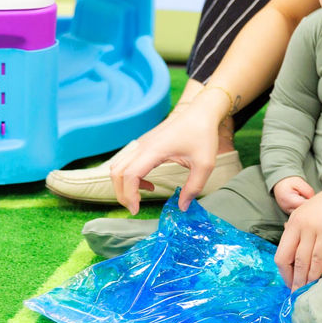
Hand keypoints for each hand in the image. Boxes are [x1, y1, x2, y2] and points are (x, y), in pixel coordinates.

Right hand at [111, 86, 229, 213]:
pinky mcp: (143, 144)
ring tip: (141, 196)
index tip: (137, 210)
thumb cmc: (203, 135)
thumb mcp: (204, 165)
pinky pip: (126, 162)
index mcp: (154, 150)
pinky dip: (129, 176)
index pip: (130, 175)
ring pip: (117, 166)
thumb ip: (193, 188)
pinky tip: (148, 184)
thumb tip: (182, 207)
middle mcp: (142, 146)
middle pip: (116, 172)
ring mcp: (141, 144)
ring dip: (123, 184)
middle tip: (135, 208)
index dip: (129, 195)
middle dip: (121, 193)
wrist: (201, 112)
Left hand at [275, 163, 321, 288]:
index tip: (291, 282)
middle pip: (285, 258)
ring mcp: (312, 227)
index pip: (281, 250)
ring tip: (304, 295)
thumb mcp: (318, 211)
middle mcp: (298, 222)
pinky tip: (318, 283)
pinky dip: (316, 274)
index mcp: (295, 218)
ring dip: (302, 281)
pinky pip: (318, 259)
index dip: (284, 271)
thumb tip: (301, 245)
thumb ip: (307, 226)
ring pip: (301, 261)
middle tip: (296, 294)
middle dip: (289, 279)